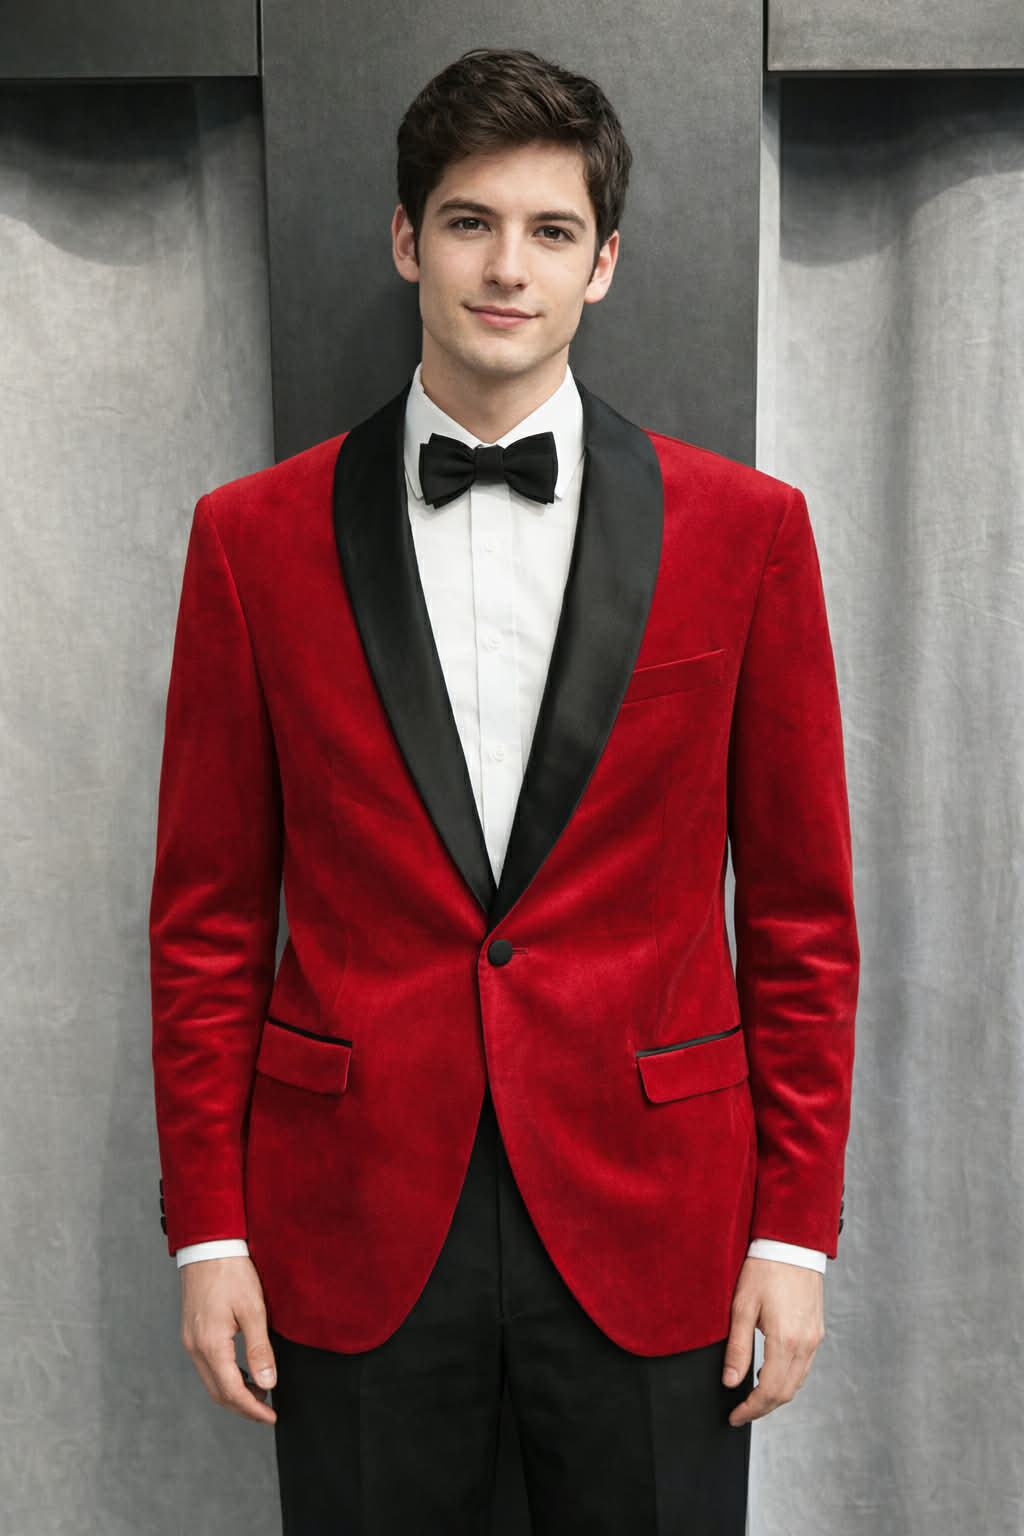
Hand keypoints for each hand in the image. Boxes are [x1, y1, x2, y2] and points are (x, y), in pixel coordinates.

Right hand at [180, 1255, 276, 1424]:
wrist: (207, 1245)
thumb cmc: (232, 1272)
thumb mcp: (253, 1309)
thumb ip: (259, 1350)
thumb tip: (268, 1383)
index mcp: (211, 1345)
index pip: (231, 1391)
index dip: (252, 1408)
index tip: (270, 1417)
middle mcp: (195, 1348)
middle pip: (218, 1392)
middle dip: (243, 1406)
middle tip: (267, 1411)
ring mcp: (190, 1341)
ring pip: (211, 1381)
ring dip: (234, 1392)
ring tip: (260, 1392)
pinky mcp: (191, 1332)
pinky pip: (207, 1366)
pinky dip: (225, 1376)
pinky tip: (242, 1372)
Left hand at [722, 1257, 824, 1426]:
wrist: (792, 1244)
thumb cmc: (763, 1270)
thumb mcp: (742, 1307)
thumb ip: (737, 1347)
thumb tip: (730, 1382)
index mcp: (785, 1340)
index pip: (769, 1391)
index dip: (751, 1409)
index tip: (734, 1416)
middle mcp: (804, 1344)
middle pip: (786, 1393)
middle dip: (762, 1407)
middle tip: (740, 1411)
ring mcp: (814, 1338)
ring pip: (797, 1382)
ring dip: (776, 1394)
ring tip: (751, 1395)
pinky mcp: (817, 1330)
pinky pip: (804, 1366)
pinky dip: (787, 1377)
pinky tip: (770, 1371)